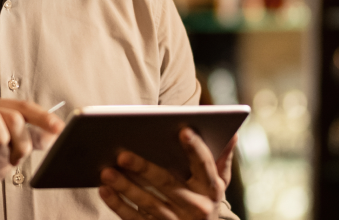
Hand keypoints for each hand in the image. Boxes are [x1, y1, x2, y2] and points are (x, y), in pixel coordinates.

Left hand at [98, 128, 236, 219]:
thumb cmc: (204, 199)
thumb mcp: (218, 183)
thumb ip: (222, 159)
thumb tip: (233, 132)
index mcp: (212, 189)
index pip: (204, 165)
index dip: (195, 148)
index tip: (182, 130)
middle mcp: (198, 207)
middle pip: (169, 184)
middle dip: (144, 168)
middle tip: (121, 154)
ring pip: (149, 203)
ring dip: (126, 187)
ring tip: (106, 171)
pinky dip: (118, 205)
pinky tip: (104, 190)